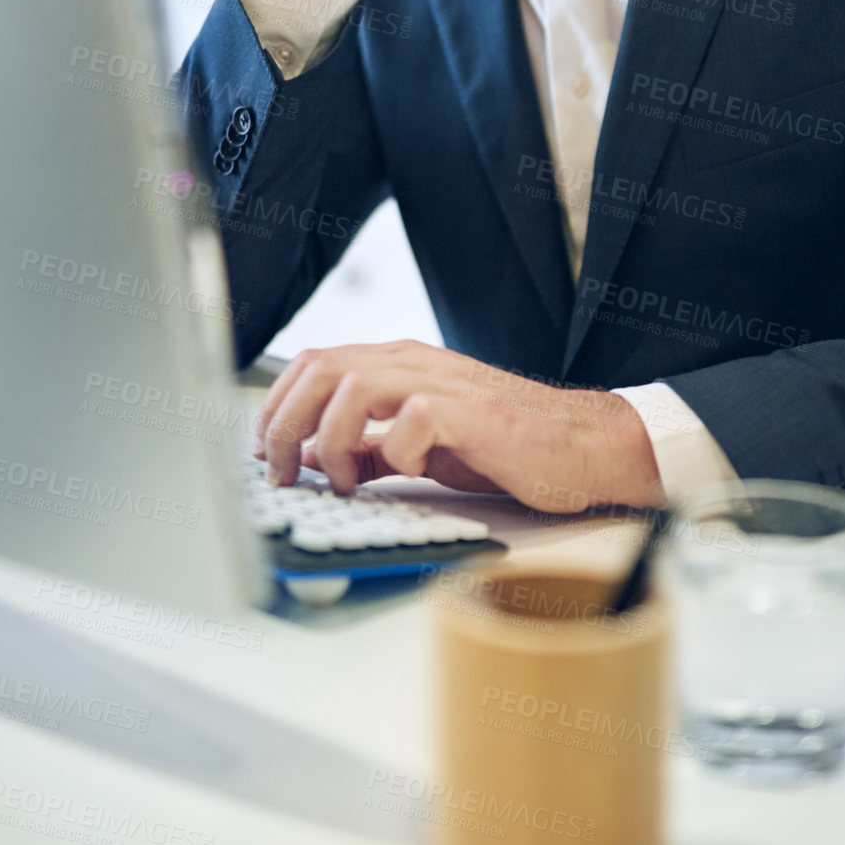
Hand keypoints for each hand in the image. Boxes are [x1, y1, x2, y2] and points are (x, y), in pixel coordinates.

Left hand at [252, 340, 663, 512]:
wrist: (580, 446)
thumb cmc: (506, 445)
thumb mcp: (422, 447)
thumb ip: (371, 448)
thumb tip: (316, 461)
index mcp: (397, 365)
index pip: (312, 363)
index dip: (276, 407)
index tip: (265, 453)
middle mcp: (413, 364)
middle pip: (320, 368)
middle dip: (286, 423)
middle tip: (284, 471)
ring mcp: (441, 384)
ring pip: (353, 384)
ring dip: (332, 439)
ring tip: (344, 481)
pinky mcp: (471, 413)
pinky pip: (411, 421)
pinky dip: (394, 451)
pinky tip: (407, 472)